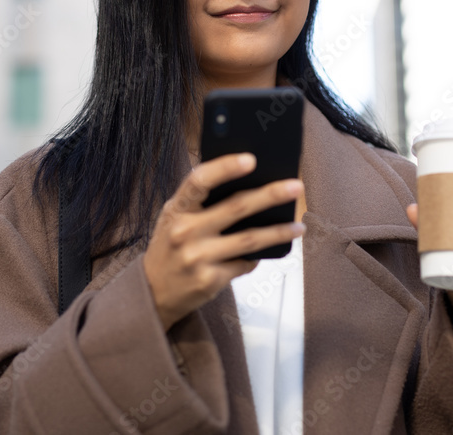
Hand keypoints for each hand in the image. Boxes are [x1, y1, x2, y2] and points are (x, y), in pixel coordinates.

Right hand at [143, 153, 304, 330]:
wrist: (153, 292)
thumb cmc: (170, 247)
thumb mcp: (173, 218)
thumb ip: (199, 202)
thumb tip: (246, 184)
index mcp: (176, 209)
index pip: (199, 180)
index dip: (225, 167)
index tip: (251, 159)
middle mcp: (185, 231)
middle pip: (236, 207)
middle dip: (270, 195)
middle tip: (296, 186)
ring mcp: (197, 257)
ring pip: (249, 239)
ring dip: (278, 231)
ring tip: (299, 226)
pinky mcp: (210, 280)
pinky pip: (244, 264)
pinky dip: (257, 257)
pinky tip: (268, 251)